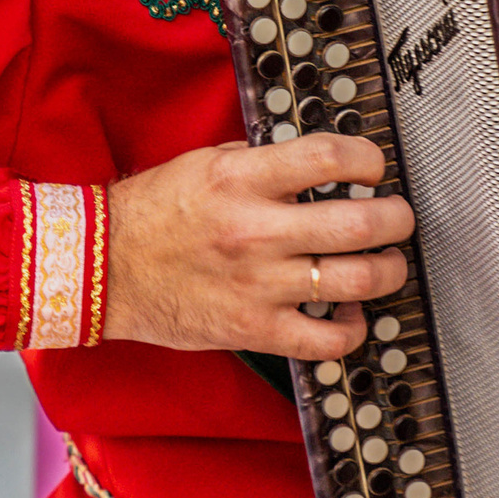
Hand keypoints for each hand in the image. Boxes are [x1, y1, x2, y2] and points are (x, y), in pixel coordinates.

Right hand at [102, 135, 414, 358]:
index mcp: (241, 179)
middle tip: (396, 218)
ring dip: (387, 271)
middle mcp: (255, 230)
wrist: (102, 267)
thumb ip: (259, 161)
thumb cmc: (149, 214)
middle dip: (395, 219)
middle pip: (361, 224)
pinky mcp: (254, 328)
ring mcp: (258, 284)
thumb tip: (313, 162)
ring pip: (358, 281)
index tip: (375, 166)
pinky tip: (350, 313)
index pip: (330, 157)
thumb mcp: (202, 164)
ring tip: (384, 264)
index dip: (369, 158)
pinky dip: (354, 328)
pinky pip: (328, 340)